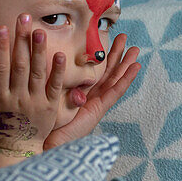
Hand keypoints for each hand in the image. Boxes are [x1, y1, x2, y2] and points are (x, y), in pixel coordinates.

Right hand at [0, 13, 66, 156]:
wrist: (16, 149)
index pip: (0, 67)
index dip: (0, 47)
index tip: (1, 28)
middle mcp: (17, 98)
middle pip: (20, 65)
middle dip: (21, 41)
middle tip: (23, 18)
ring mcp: (35, 103)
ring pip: (37, 73)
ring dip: (39, 51)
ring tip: (40, 31)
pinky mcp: (50, 108)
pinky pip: (55, 88)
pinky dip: (58, 72)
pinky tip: (60, 55)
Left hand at [44, 32, 141, 150]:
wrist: (48, 142)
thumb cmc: (45, 121)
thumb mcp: (51, 94)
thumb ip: (56, 79)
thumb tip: (57, 58)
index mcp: (80, 93)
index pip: (94, 71)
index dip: (102, 56)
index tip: (108, 40)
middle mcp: (91, 97)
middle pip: (107, 72)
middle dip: (117, 55)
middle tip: (125, 38)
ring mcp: (97, 103)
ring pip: (115, 79)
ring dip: (126, 64)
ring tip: (136, 49)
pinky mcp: (100, 109)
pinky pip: (116, 91)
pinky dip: (126, 79)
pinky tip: (135, 67)